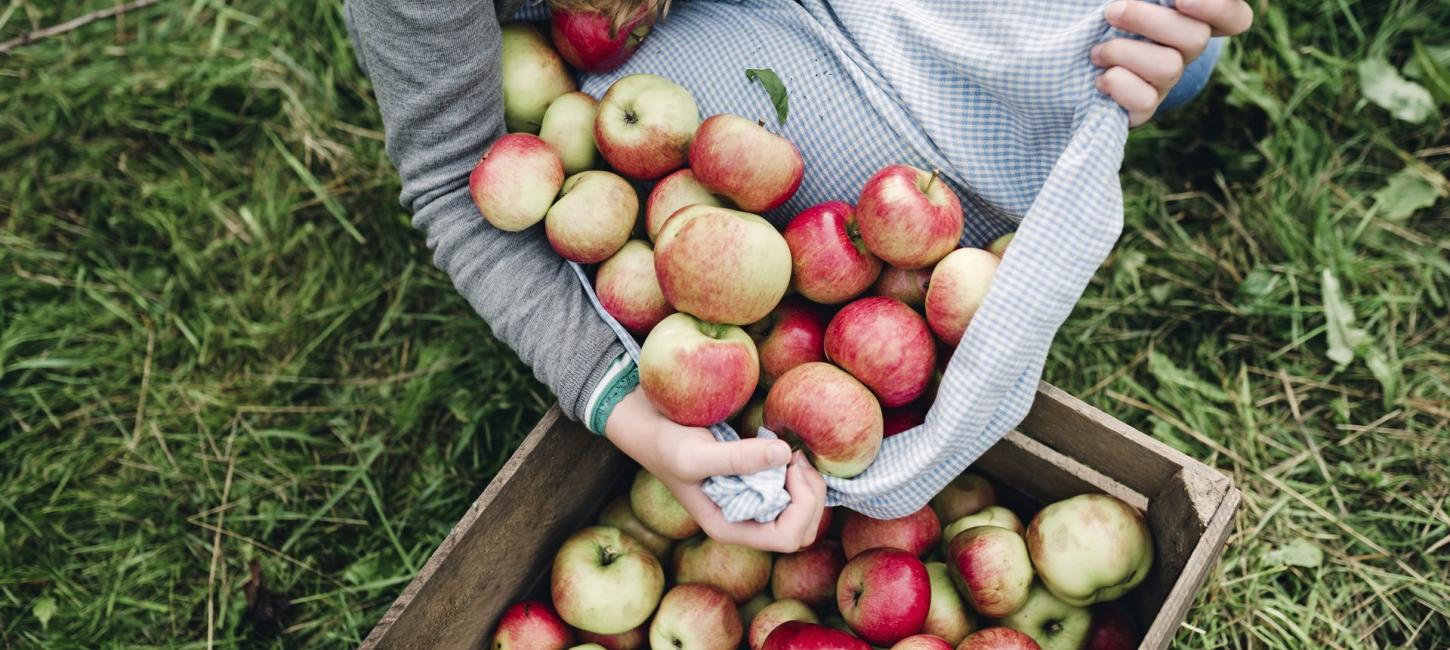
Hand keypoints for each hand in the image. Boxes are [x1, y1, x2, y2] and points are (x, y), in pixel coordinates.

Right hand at [604, 389, 828, 552]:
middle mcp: (744, 521)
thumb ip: (738, 458)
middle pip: (802, 530)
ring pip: (803, 512)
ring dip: (808, 484)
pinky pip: (793, 491)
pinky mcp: (755, 483)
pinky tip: (785, 450)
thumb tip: (785, 454)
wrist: (650, 426)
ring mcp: (751, 503)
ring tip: (791, 454)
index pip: (787, 538)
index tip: (788, 466)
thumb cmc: (666, 445)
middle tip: (795, 458)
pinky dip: (799, 473)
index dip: (801, 506)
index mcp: (730, 527)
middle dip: (811, 496)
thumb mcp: (696, 454)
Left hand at [1096, 0, 1254, 124]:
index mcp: (1194, 17)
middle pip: (1196, 38)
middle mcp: (1187, 50)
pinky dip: (1116, 84)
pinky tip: (1100, 77)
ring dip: (1122, 52)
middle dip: (1147, 21)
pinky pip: (1144, 101)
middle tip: (1112, 11)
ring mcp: (1168, 80)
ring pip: (1168, 68)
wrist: (1076, 53)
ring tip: (1097, 51)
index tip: (1180, 0)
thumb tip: (1161, 0)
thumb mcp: (1138, 2)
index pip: (1236, 18)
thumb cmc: (1110, 16)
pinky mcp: (1145, 106)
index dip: (1218, 9)